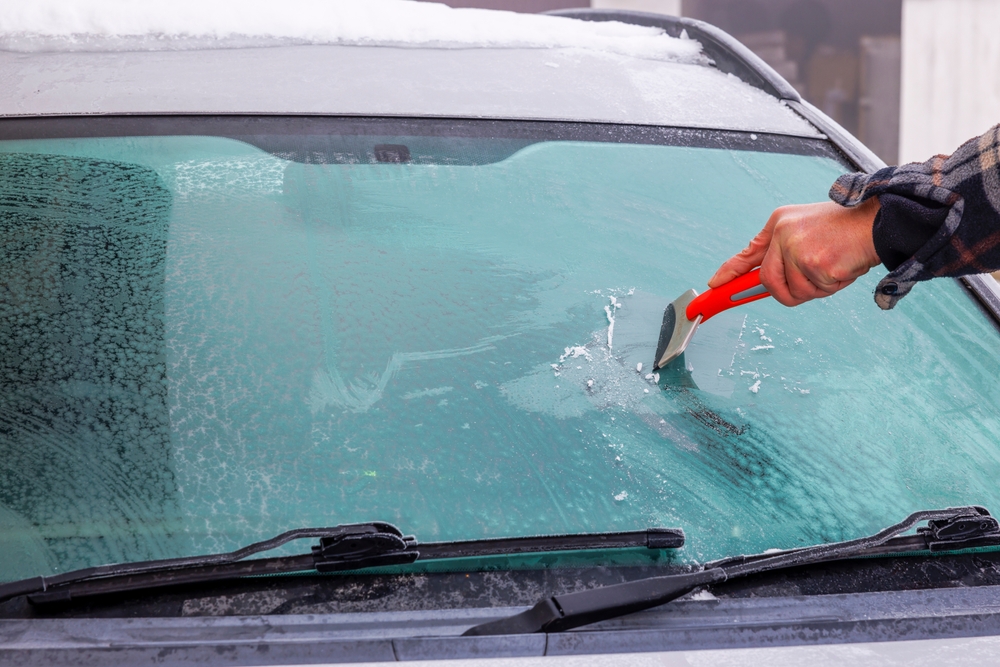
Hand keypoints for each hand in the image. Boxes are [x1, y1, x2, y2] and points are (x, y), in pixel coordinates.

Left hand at [707, 198, 881, 306]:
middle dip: (787, 291)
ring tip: (833, 266)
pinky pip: (816, 292)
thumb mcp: (804, 229)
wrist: (878, 220)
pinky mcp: (815, 265)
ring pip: (793, 292)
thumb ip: (780, 251)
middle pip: (768, 283)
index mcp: (779, 224)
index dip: (730, 273)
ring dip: (815, 288)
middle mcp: (783, 234)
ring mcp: (798, 250)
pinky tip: (842, 266)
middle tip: (811, 281)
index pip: (748, 253)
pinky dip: (832, 286)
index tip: (714, 286)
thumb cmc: (844, 227)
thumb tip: (758, 279)